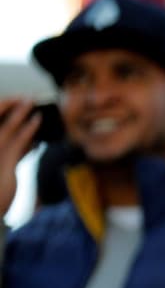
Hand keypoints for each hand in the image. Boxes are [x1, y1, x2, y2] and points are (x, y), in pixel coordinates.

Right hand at [0, 98, 39, 214]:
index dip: (1, 108)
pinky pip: (17, 142)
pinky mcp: (4, 164)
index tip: (14, 100)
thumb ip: (17, 152)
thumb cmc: (0, 191)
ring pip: (5, 128)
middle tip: (25, 97)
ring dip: (19, 113)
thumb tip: (32, 139)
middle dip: (9, 105)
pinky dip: (28, 129)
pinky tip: (37, 121)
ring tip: (31, 102)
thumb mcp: (7, 168)